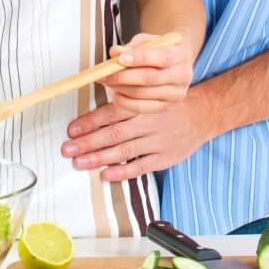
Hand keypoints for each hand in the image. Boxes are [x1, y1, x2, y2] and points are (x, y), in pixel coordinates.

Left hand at [60, 88, 208, 181]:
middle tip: (67, 149)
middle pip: (112, 134)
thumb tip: (97, 100)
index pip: (110, 113)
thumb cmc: (169, 104)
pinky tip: (106, 175)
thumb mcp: (149, 93)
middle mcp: (147, 122)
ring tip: (79, 163)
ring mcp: (156, 141)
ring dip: (99, 158)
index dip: (89, 122)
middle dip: (87, 143)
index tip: (71, 130)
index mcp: (141, 105)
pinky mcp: (164, 157)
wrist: (202, 114)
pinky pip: (141, 166)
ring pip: (123, 151)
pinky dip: (123, 172)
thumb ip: (125, 97)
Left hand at [103, 32, 195, 112]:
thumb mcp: (149, 40)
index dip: (140, 58)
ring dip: (120, 88)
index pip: (163, 57)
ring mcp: (176, 94)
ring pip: (143, 94)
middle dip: (124, 76)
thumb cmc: (159, 47)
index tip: (120, 58)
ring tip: (107, 81)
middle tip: (105, 73)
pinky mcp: (166, 107)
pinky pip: (141, 108)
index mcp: (182, 54)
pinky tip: (115, 92)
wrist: (176, 60)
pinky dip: (124, 101)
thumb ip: (132, 46)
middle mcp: (183, 76)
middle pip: (151, 79)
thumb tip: (115, 52)